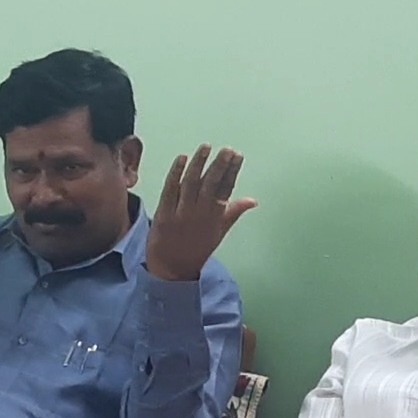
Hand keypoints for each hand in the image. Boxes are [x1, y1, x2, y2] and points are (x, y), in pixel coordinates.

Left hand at [145, 145, 256, 281]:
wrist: (172, 270)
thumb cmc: (196, 249)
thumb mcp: (219, 232)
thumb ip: (234, 212)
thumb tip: (253, 200)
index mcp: (215, 216)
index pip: (226, 189)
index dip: (232, 171)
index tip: (237, 155)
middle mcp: (200, 213)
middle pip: (211, 184)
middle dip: (220, 165)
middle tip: (227, 150)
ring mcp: (181, 214)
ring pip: (191, 184)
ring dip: (199, 164)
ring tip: (206, 148)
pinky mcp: (164, 215)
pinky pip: (170, 190)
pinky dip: (176, 173)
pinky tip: (182, 158)